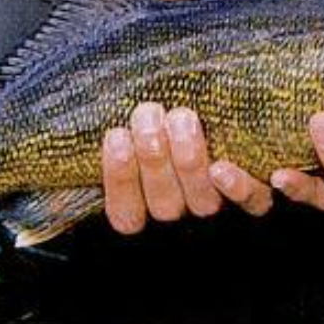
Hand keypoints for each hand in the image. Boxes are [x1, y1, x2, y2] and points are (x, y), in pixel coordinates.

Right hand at [101, 102, 271, 233]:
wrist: (220, 109)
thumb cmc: (162, 118)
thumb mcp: (133, 129)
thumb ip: (117, 135)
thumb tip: (69, 135)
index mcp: (144, 206)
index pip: (126, 213)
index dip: (119, 177)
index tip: (116, 135)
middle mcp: (180, 212)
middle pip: (164, 205)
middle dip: (153, 158)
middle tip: (148, 115)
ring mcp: (216, 206)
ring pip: (203, 201)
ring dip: (189, 161)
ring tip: (182, 118)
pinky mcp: (254, 196)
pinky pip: (253, 202)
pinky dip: (241, 188)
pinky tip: (224, 167)